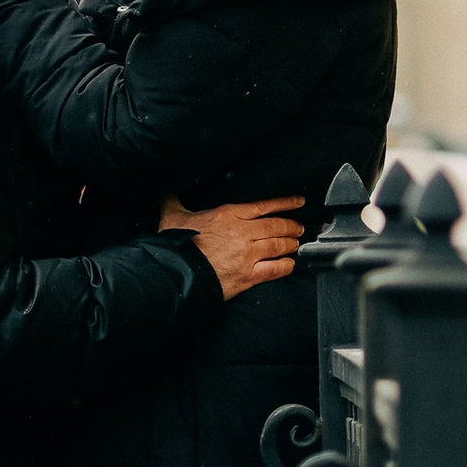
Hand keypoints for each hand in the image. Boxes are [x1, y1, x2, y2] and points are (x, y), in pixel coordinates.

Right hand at [161, 196, 305, 300]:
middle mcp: (243, 233)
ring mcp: (248, 255)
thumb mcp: (172, 216)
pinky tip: (289, 264)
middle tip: (300, 227)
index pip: (264, 206)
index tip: (299, 202)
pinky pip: (274, 269)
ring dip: (291, 244)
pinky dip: (285, 266)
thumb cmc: (175, 245)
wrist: (177, 273)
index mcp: (228, 215)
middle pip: (276, 226)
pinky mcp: (248, 276)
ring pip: (278, 246)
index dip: (285, 203)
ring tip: (296, 244)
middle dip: (292, 226)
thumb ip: (174, 201)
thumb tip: (167, 190)